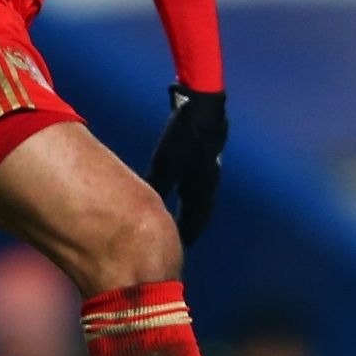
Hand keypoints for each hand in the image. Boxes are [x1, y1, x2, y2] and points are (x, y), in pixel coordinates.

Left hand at [145, 83, 226, 244]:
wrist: (202, 111)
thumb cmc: (183, 139)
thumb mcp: (165, 164)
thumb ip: (158, 183)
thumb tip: (147, 200)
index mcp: (201, 188)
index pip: (195, 217)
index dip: (189, 230)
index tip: (183, 244)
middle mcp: (208, 182)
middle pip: (199, 208)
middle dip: (191, 220)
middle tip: (183, 234)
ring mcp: (208, 168)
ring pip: (199, 195)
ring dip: (192, 205)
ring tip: (183, 214)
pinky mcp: (204, 156)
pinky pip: (197, 182)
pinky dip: (190, 190)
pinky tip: (182, 184)